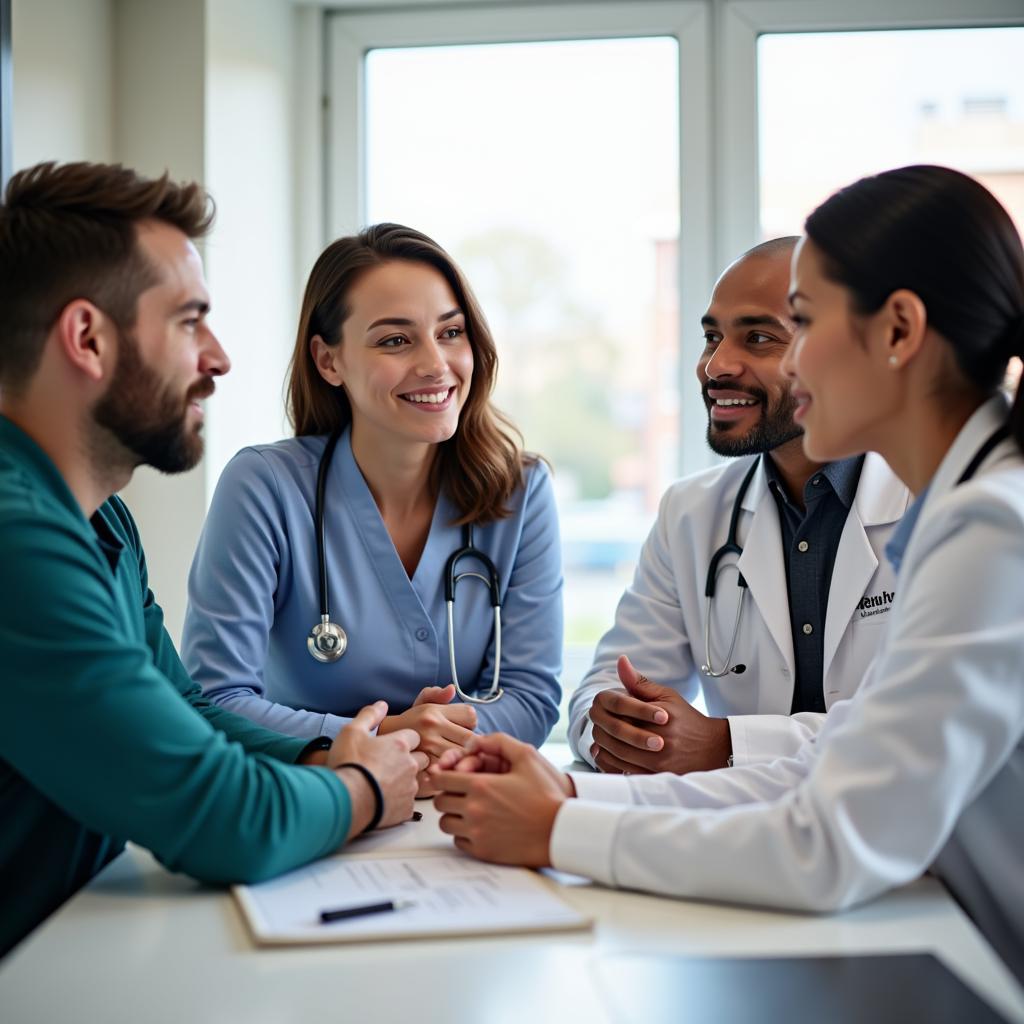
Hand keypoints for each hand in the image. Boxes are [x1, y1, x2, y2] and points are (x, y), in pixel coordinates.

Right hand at [329, 701, 427, 836]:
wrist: (345, 800)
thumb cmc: (349, 764)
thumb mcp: (351, 731)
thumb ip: (369, 715)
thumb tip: (382, 705)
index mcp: (400, 744)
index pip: (414, 736)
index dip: (403, 741)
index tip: (391, 747)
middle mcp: (410, 764)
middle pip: (422, 758)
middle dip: (410, 760)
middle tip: (389, 766)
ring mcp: (410, 788)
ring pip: (416, 781)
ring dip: (405, 782)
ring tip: (384, 785)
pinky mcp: (407, 809)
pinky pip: (409, 803)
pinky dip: (399, 802)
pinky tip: (383, 802)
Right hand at [380, 684, 478, 795]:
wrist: (376, 751)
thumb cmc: (402, 728)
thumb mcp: (417, 705)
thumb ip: (434, 694)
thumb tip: (451, 689)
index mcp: (432, 713)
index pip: (471, 715)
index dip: (470, 723)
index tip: (461, 729)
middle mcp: (431, 730)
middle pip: (471, 740)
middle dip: (470, 745)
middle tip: (462, 749)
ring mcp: (427, 753)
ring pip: (462, 758)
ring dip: (461, 761)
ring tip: (453, 761)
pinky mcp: (424, 774)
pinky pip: (450, 775)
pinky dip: (448, 776)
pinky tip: (442, 774)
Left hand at [431, 734, 573, 867]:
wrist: (561, 829)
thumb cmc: (546, 793)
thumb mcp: (527, 755)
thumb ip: (498, 742)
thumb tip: (473, 742)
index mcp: (480, 786)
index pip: (440, 779)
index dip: (442, 774)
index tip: (449, 775)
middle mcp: (474, 810)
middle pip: (439, 802)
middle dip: (447, 794)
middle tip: (461, 792)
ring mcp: (477, 833)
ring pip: (445, 823)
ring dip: (453, 815)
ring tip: (470, 809)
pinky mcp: (483, 851)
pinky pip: (458, 841)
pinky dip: (464, 833)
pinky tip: (480, 826)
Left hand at [589, 656, 731, 774]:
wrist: (711, 747)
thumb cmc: (685, 718)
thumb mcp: (666, 695)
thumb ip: (640, 682)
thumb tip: (620, 661)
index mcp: (660, 717)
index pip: (623, 713)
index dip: (609, 712)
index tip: (603, 710)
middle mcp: (660, 741)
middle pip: (618, 736)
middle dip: (605, 730)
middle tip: (598, 726)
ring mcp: (659, 762)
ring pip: (619, 756)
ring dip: (606, 748)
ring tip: (601, 740)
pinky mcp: (658, 777)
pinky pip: (626, 772)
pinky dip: (613, 765)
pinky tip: (610, 756)